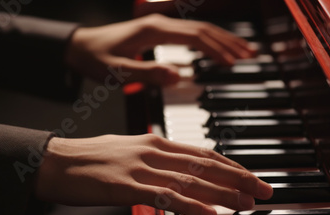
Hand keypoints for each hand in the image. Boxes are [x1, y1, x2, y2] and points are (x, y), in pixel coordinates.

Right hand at [35, 134, 272, 214]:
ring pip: (191, 180)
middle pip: (206, 165)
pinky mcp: (126, 186)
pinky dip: (190, 205)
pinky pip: (164, 197)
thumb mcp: (132, 152)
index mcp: (158, 142)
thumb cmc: (92, 159)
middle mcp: (155, 151)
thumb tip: (184, 174)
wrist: (54, 161)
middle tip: (264, 191)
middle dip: (240, 178)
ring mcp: (141, 168)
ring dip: (223, 193)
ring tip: (247, 203)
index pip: (205, 153)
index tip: (253, 177)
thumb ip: (160, 161)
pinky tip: (209, 214)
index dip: (233, 166)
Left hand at [65, 14, 254, 85]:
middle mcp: (161, 24)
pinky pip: (191, 34)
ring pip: (200, 30)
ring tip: (244, 52)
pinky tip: (218, 50)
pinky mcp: (159, 32)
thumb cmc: (96, 58)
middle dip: (229, 42)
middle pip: (204, 30)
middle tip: (250, 55)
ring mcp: (161, 25)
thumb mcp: (118, 71)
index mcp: (154, 31)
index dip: (216, 50)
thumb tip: (178, 77)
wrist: (78, 46)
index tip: (234, 63)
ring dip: (223, 40)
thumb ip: (147, 74)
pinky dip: (209, 42)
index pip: (195, 38)